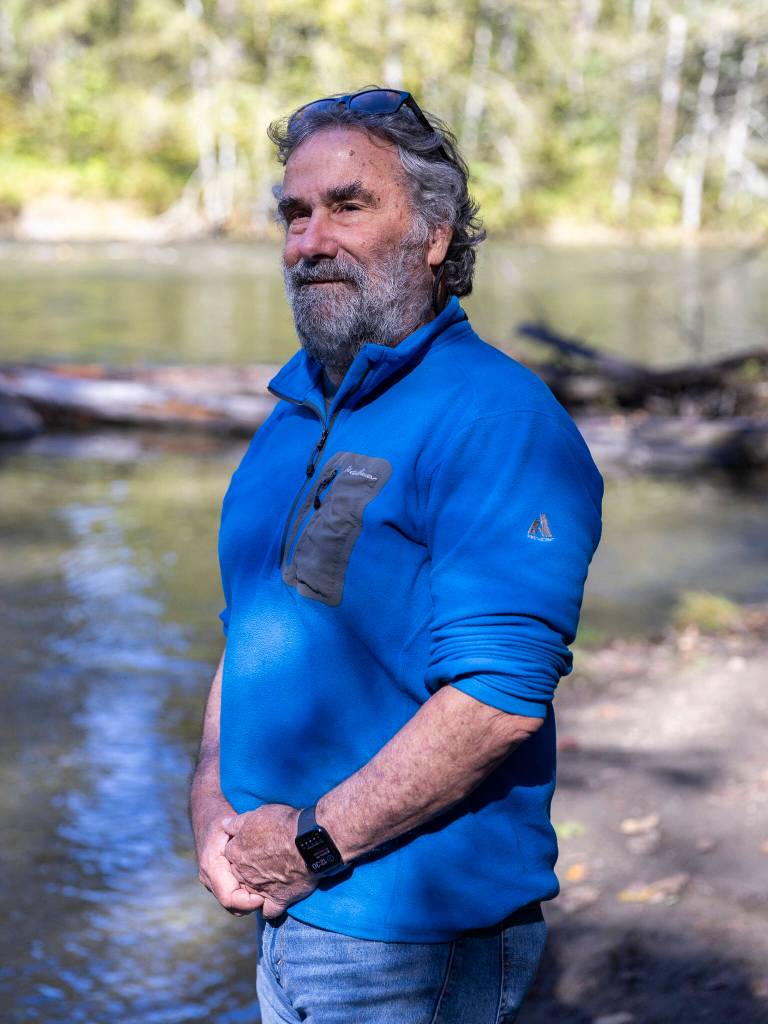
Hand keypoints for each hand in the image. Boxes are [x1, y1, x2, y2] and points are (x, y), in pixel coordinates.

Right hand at [195, 808, 264, 916]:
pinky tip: (259, 883)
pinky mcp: (216, 880)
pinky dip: (245, 894)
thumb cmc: (222, 818)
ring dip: (249, 900)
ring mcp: (211, 880)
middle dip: (252, 903)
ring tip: (267, 889)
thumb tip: (256, 857)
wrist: (206, 817)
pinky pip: (232, 895)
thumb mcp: (231, 825)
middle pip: (232, 905)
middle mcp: (208, 877)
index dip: (248, 902)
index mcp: (212, 866)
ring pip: (232, 904)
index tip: (265, 896)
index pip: (229, 898)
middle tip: (270, 894)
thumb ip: (241, 838)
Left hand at [223, 803, 318, 918]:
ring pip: (250, 894)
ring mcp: (259, 888)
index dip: (241, 847)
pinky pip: (268, 911)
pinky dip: (270, 906)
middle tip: (262, 860)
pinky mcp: (278, 899)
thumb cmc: (283, 824)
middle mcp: (243, 873)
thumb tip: (225, 825)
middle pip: (237, 875)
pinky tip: (275, 899)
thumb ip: (237, 823)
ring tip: (269, 878)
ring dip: (256, 888)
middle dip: (245, 870)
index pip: (229, 853)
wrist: (307, 840)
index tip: (252, 843)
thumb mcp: (257, 814)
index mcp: (235, 852)